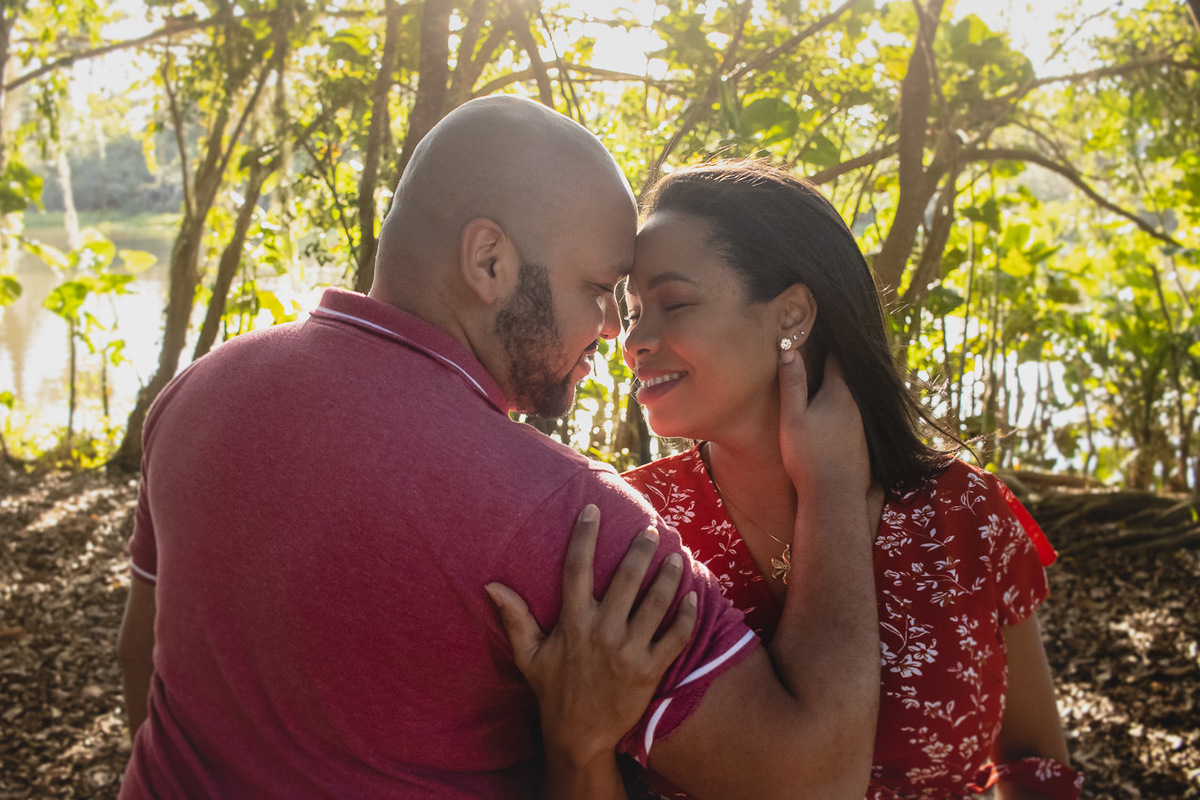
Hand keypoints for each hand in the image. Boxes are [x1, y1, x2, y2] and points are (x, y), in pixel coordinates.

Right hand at [486, 504, 697, 769]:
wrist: (579, 737)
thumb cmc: (553, 691)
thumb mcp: (528, 656)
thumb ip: (515, 618)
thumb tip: (492, 585)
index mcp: (572, 623)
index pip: (576, 568)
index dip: (584, 536)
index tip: (593, 510)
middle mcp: (601, 632)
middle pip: (626, 579)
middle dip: (639, 550)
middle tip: (650, 530)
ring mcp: (628, 651)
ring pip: (655, 604)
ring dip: (668, 577)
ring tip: (677, 557)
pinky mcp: (649, 670)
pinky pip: (675, 637)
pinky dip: (686, 616)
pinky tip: (693, 598)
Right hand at [777, 351, 869, 498]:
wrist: (835, 497)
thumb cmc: (809, 456)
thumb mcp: (793, 417)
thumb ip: (792, 383)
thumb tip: (788, 349)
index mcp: (839, 393)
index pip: (835, 359)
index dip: (826, 347)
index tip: (816, 334)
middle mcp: (855, 405)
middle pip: (843, 379)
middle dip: (830, 368)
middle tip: (816, 355)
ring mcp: (861, 425)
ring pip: (848, 399)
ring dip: (835, 391)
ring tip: (820, 384)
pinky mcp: (861, 442)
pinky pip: (851, 418)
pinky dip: (840, 412)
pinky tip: (829, 419)